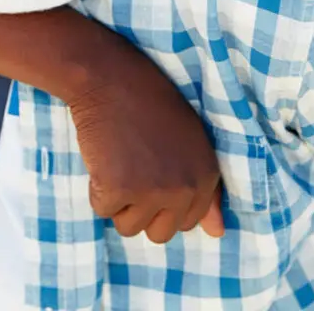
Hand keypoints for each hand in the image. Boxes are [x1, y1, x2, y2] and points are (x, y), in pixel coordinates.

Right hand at [67, 52, 224, 243]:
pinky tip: (105, 156)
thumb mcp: (190, 141)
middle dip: (142, 208)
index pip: (188, 221)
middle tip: (134, 168)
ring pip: (129, 227)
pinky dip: (96, 188)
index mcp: (206, 176)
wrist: (110, 78)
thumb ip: (205, 190)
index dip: (165, 201)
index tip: (154, 173)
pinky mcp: (117, 189)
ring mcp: (151, 190)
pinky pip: (102, 209)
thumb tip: (217, 235)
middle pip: (159, 233)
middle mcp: (184, 188)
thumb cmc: (148, 103)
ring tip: (121, 160)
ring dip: (118, 200)